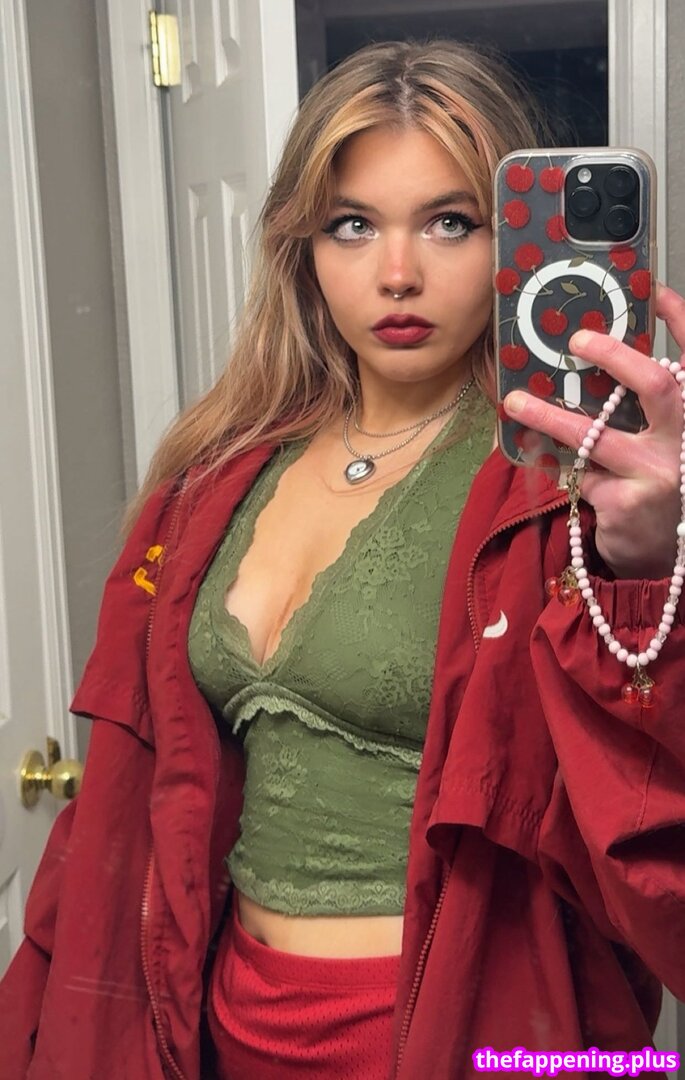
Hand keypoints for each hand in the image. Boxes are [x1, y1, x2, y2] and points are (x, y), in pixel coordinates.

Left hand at [503, 283, 683, 579]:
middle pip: (657, 385)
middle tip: (577, 340)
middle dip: (615, 356)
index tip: (654, 293)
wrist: (670, 559)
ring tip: (515, 403)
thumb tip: (597, 362)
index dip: (681, 323)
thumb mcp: (667, 445)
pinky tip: (554, 466)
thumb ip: (649, 412)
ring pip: (594, 435)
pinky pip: (580, 472)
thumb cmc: (663, 489)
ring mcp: (659, 474)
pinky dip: (564, 467)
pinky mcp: (627, 503)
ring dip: (549, 415)